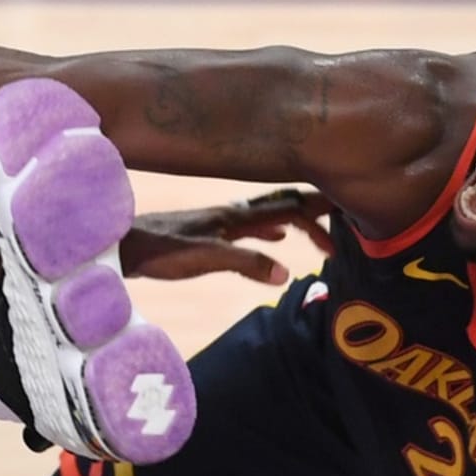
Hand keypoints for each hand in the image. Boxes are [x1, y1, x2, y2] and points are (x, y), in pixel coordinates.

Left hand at [120, 188, 333, 283]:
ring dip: (300, 221)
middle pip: (286, 203)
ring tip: (321, 234)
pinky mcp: (210, 229)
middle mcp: (231, 210)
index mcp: (236, 214)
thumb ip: (244, 263)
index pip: (292, 205)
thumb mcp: (204, 259)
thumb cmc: (158, 252)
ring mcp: (221, 218)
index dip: (324, 211)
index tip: (354, 217)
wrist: (121, 246)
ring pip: (271, 212)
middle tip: (346, 230)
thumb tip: (285, 272)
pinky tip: (277, 235)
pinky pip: (254, 223)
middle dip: (319, 213)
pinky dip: (274, 227)